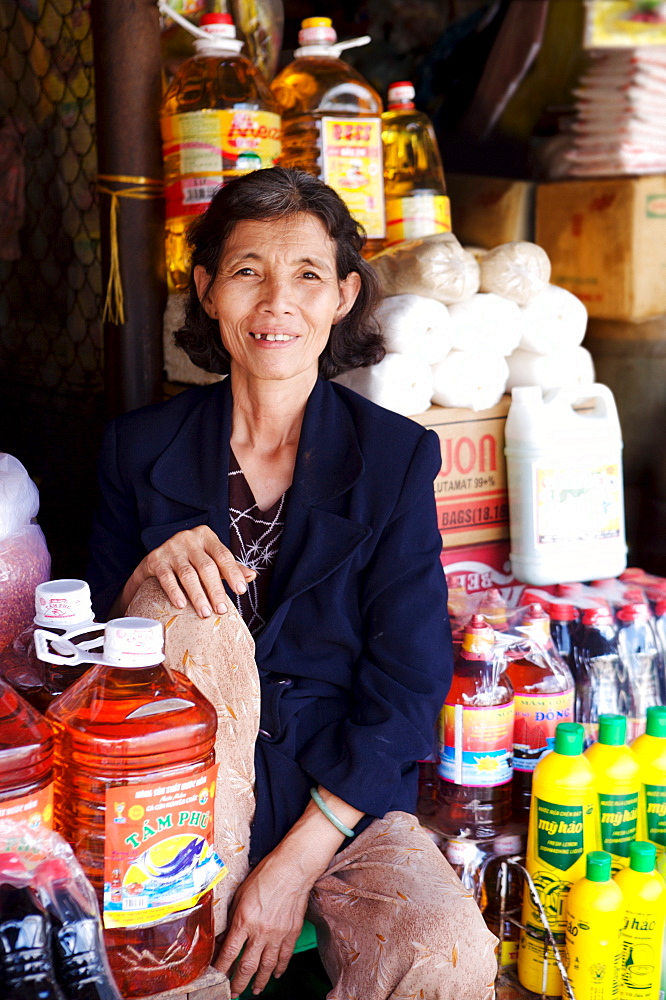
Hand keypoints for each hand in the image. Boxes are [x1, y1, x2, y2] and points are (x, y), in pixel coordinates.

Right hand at [119, 525, 255, 617]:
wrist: (155, 560)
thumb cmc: (190, 559)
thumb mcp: (210, 559)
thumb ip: (230, 567)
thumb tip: (251, 576)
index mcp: (206, 536)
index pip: (223, 555)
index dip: (233, 573)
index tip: (241, 591)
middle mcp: (189, 539)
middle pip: (206, 566)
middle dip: (216, 590)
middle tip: (222, 610)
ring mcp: (171, 548)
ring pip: (188, 574)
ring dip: (198, 595)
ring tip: (205, 612)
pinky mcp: (155, 559)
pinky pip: (166, 577)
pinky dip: (174, 592)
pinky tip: (181, 604)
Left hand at [215, 851, 313, 996]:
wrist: (292, 868)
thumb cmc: (265, 875)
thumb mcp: (240, 894)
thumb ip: (232, 917)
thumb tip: (223, 935)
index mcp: (244, 920)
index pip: (229, 953)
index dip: (221, 968)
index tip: (216, 976)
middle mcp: (261, 932)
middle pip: (247, 966)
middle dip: (239, 983)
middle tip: (234, 993)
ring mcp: (278, 934)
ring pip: (267, 966)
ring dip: (260, 981)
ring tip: (255, 990)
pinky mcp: (292, 932)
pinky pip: (285, 956)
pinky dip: (280, 968)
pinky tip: (276, 974)